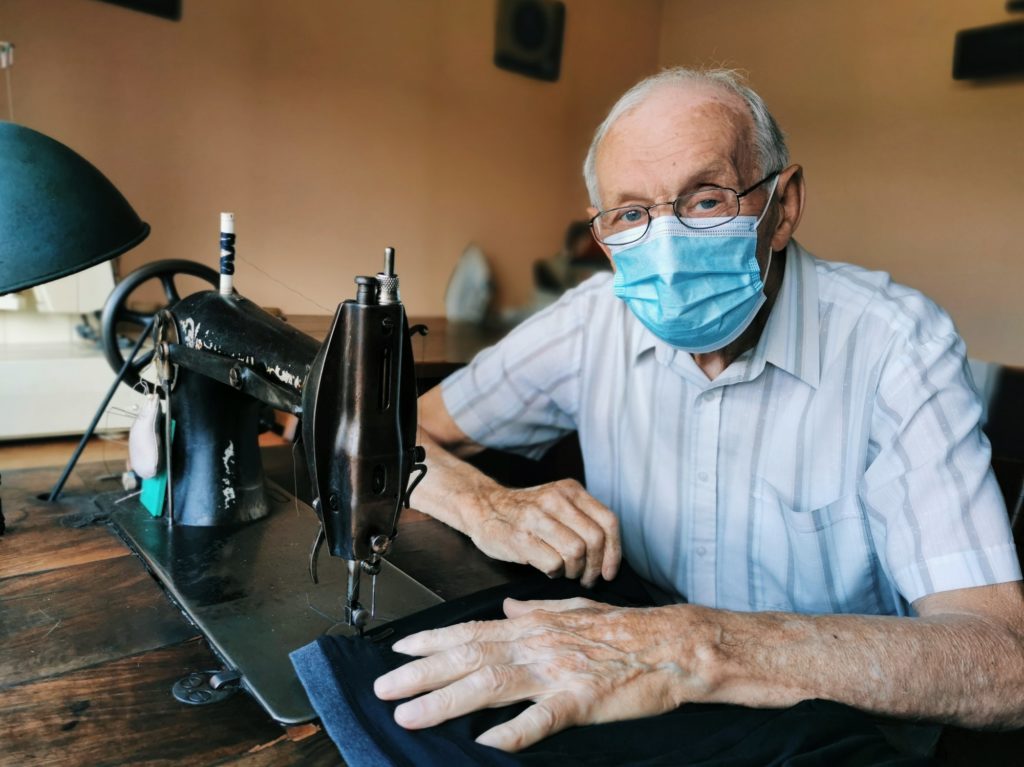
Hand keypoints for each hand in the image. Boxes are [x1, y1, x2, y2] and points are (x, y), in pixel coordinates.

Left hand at [374, 597, 707, 751]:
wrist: (673, 644)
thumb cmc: (626, 629)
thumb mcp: (574, 610)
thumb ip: (537, 609)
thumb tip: (507, 607)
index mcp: (534, 625)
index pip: (473, 631)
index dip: (432, 640)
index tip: (398, 649)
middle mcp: (537, 644)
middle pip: (469, 658)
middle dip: (421, 674)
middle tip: (382, 688)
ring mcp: (557, 672)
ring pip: (491, 684)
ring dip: (446, 701)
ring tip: (411, 715)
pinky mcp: (582, 700)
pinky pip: (542, 718)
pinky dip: (512, 731)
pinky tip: (484, 743)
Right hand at [468, 479, 620, 587]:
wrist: (483, 507)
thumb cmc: (527, 513)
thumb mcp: (558, 502)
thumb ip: (583, 518)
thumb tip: (610, 556)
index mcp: (570, 490)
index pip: (608, 521)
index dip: (614, 552)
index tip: (610, 572)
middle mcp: (555, 499)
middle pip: (594, 540)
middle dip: (594, 567)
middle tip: (586, 579)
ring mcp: (536, 517)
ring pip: (576, 553)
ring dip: (574, 571)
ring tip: (566, 573)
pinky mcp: (520, 538)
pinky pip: (554, 564)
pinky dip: (556, 574)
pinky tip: (548, 570)